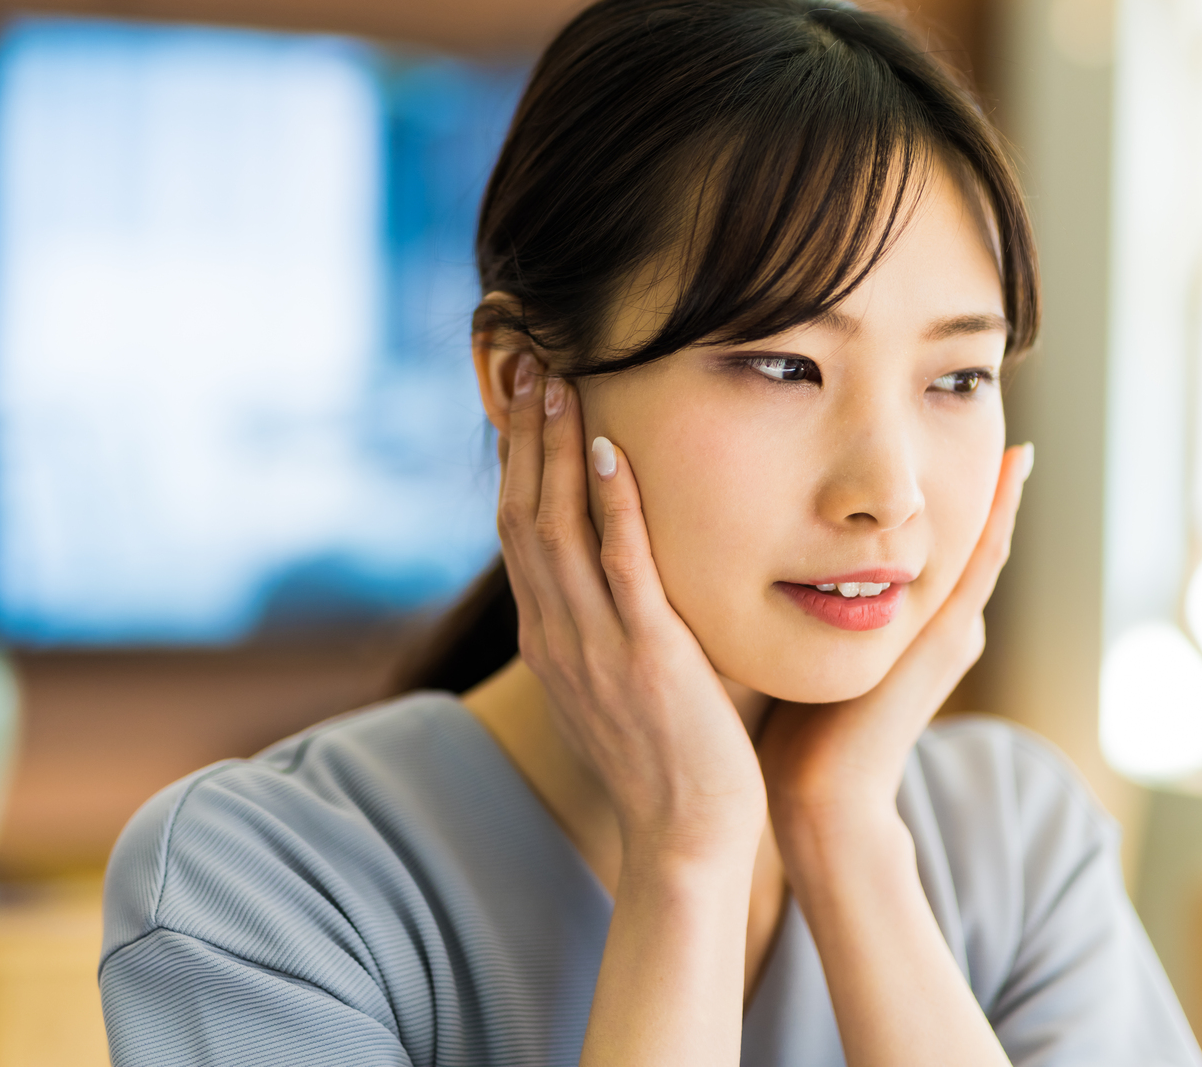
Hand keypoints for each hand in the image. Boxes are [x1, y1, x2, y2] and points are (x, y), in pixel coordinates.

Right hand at [497, 358, 767, 868]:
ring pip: (557, 528)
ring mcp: (595, 646)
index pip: (516, 531)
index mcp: (550, 638)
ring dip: (555, 447)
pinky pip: (621, 566)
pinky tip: (613, 446)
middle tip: (530, 361)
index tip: (524, 398)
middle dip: (524, 434)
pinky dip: (612, 502)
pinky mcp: (646, 657)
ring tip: (560, 379)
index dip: (515, 460)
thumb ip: (617, 618)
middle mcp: (557, 635)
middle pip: (521, 513)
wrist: (686, 839)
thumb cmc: (671, 757)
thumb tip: (628, 562)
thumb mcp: (624, 678)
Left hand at [759, 442, 1033, 854]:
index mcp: (907, 624)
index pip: (929, 548)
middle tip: (993, 426)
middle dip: (980, 489)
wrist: (820, 795)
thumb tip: (767, 565)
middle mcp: (938, 624)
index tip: (938, 440)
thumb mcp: (802, 648)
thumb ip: (803, 611)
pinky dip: (998, 519)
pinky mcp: (947, 640)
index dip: (939, 498)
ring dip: (1002, 497)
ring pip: (981, 547)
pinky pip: (981, 566)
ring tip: (1017, 444)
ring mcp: (948, 631)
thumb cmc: (796, 730)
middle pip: (961, 542)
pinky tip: (1012, 474)